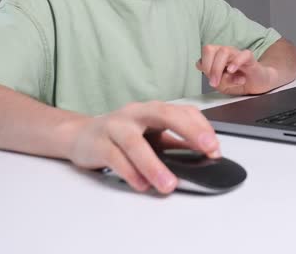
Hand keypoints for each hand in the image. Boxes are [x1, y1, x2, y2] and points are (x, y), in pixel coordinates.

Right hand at [67, 101, 220, 193]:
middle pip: (164, 114)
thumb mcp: (150, 135)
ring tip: (169, 184)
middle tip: (209, 150)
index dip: (202, 127)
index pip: (182, 111)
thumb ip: (173, 142)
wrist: (80, 135)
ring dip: (154, 165)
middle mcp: (135, 113)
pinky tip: (142, 184)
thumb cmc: (121, 135)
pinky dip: (130, 172)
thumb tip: (204, 155)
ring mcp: (114, 126)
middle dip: (189, 130)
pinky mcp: (98, 144)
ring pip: (135, 143)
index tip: (215, 148)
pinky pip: (115, 158)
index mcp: (152, 110)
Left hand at [195, 45, 276, 94]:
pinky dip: (236, 63)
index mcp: (217, 57)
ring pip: (224, 51)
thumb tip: (209, 73)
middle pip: (209, 49)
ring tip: (222, 80)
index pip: (205, 54)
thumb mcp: (223, 86)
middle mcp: (225, 53)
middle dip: (208, 66)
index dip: (204, 65)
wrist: (257, 84)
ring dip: (219, 68)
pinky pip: (243, 55)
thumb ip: (216, 80)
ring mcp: (237, 54)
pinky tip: (232, 71)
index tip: (209, 78)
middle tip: (213, 82)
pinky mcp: (250, 59)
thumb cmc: (239, 82)